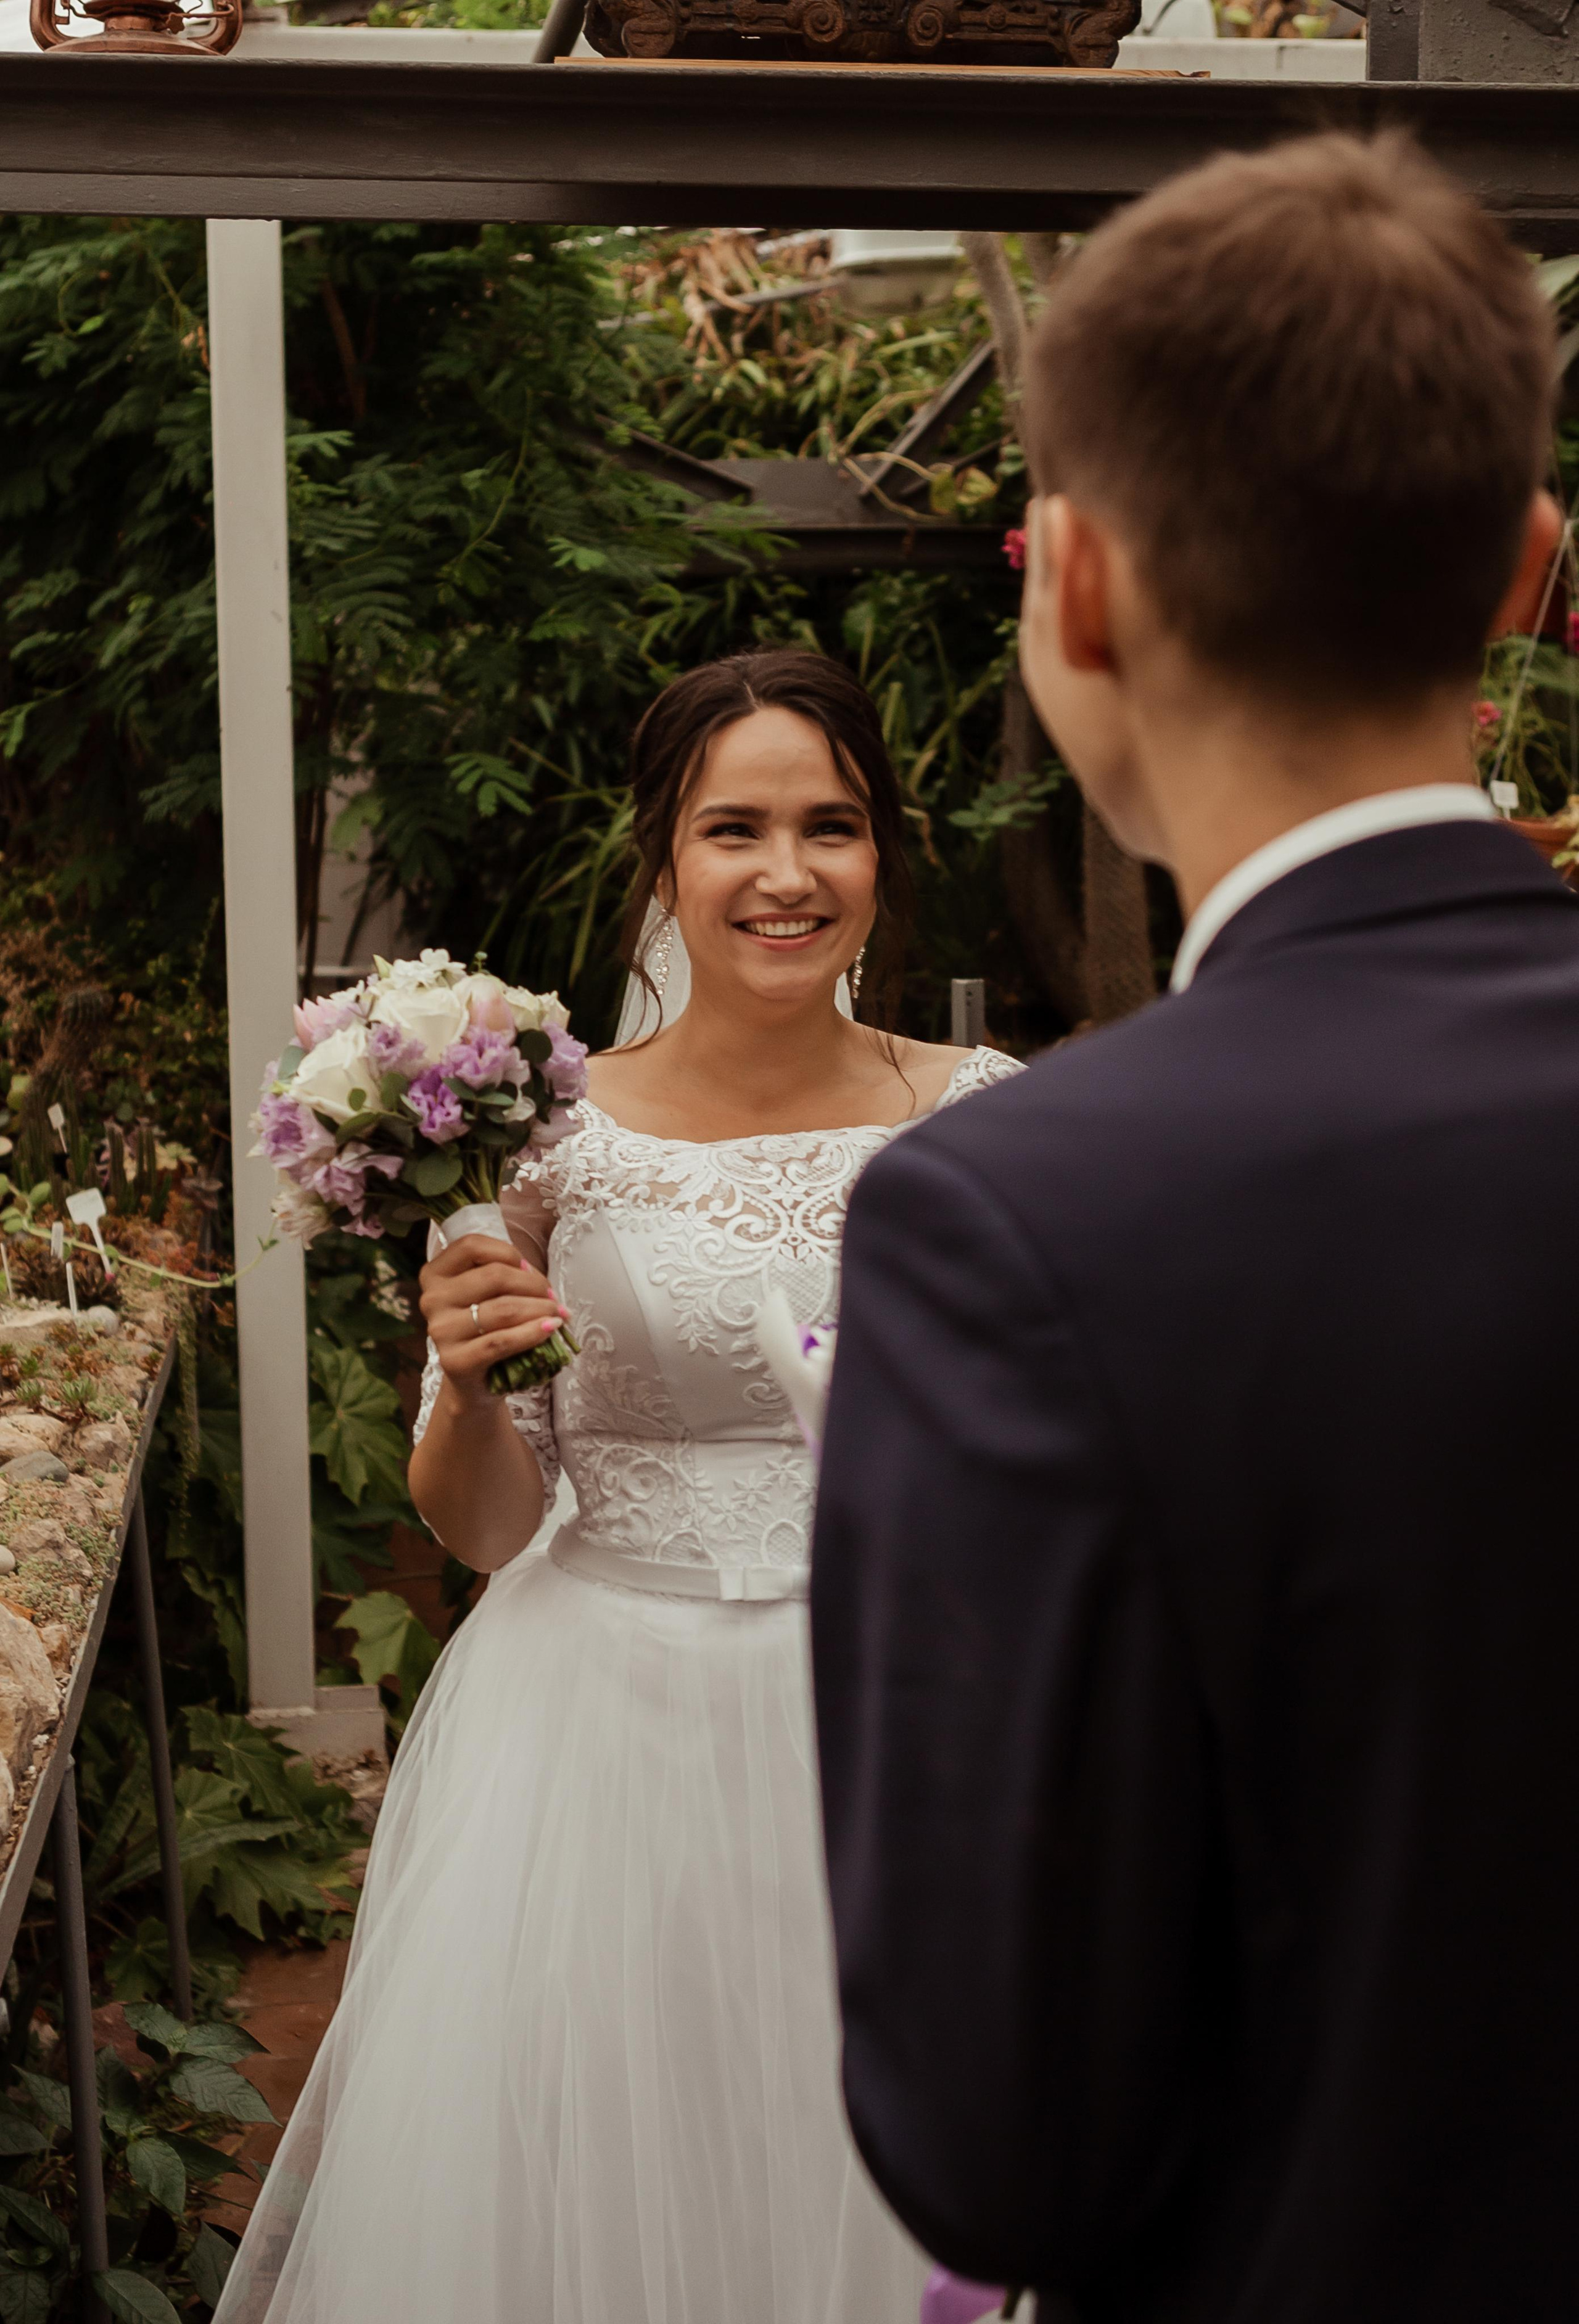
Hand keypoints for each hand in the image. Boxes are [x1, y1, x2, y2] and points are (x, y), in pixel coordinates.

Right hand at [419, 1234, 568, 1406]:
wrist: (474, 1381)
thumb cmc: (485, 1329)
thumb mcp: (486, 1294)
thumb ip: (504, 1275)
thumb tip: (539, 1280)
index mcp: (435, 1275)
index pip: (471, 1246)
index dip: (508, 1252)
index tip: (529, 1269)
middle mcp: (432, 1299)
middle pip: (494, 1275)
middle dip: (534, 1284)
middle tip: (553, 1298)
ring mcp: (441, 1331)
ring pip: (503, 1309)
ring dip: (540, 1309)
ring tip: (558, 1314)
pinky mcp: (455, 1361)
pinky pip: (501, 1341)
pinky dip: (532, 1333)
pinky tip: (550, 1329)